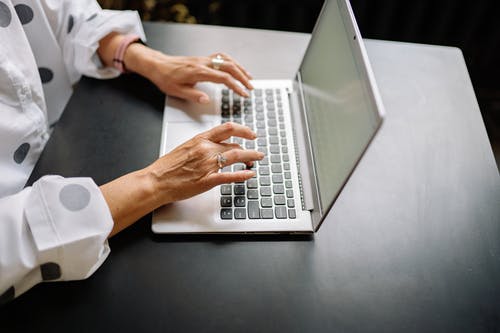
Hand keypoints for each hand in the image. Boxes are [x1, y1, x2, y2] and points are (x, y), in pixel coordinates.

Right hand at [100, 122, 263, 236]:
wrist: (156, 180)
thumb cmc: (167, 167)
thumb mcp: (185, 148)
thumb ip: (202, 146)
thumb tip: (215, 146)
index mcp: (200, 139)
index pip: (227, 128)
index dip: (243, 130)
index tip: (251, 134)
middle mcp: (206, 149)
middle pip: (234, 145)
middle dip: (249, 150)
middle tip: (256, 153)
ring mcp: (208, 165)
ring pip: (236, 157)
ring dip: (251, 157)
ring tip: (258, 159)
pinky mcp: (208, 180)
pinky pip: (230, 176)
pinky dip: (243, 175)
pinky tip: (250, 174)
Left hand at [126, 44, 252, 102]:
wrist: (158, 65)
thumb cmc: (165, 78)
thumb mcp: (177, 91)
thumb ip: (193, 95)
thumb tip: (206, 100)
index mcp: (198, 72)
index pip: (223, 78)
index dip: (236, 86)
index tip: (244, 94)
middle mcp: (203, 63)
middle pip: (229, 67)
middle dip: (243, 77)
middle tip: (251, 87)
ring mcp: (204, 59)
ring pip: (227, 60)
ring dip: (240, 68)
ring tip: (249, 77)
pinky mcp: (203, 59)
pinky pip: (221, 57)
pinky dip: (232, 62)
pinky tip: (236, 68)